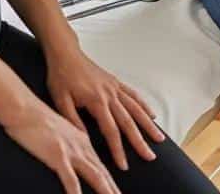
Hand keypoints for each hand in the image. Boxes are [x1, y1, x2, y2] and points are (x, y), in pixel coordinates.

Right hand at [3, 97, 119, 193]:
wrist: (25, 108)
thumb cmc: (37, 120)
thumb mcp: (59, 131)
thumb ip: (70, 143)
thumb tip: (75, 157)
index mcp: (83, 140)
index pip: (101, 166)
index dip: (111, 182)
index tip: (117, 193)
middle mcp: (81, 146)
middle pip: (102, 172)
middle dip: (113, 189)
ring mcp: (71, 150)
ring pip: (95, 175)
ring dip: (105, 190)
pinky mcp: (58, 154)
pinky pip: (70, 178)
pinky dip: (76, 192)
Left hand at [46, 46, 165, 173]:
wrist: (66, 54)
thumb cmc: (61, 77)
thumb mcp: (60, 101)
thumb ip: (73, 121)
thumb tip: (85, 141)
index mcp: (97, 101)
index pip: (111, 130)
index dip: (118, 149)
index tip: (123, 165)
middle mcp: (110, 94)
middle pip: (129, 121)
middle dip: (140, 141)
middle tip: (150, 156)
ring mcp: (115, 87)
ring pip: (136, 108)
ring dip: (148, 124)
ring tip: (159, 138)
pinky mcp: (116, 82)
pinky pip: (134, 95)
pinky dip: (144, 105)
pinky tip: (151, 115)